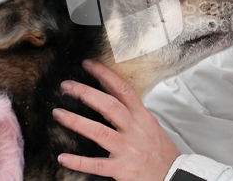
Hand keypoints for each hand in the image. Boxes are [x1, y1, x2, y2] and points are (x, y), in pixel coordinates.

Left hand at [52, 59, 180, 180]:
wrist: (174, 177)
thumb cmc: (161, 151)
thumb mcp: (151, 125)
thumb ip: (133, 112)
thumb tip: (113, 97)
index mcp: (142, 116)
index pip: (123, 89)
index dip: (105, 75)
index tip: (89, 64)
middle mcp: (134, 129)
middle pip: (109, 106)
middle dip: (86, 93)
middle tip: (67, 86)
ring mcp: (127, 149)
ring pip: (99, 132)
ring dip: (76, 121)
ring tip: (58, 113)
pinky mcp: (121, 169)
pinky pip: (96, 165)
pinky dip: (79, 162)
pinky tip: (63, 157)